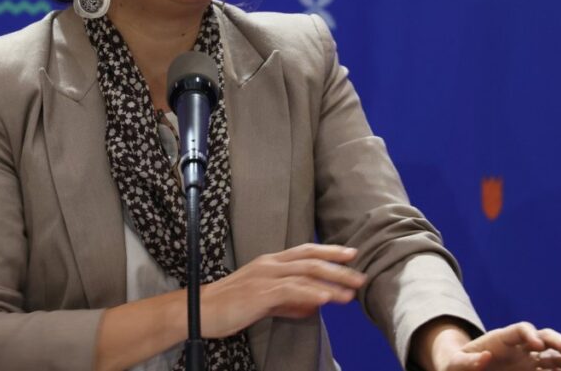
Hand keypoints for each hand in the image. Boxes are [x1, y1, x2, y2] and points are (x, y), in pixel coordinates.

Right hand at [200, 243, 366, 338]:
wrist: (199, 310)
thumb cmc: (229, 306)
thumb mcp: (264, 301)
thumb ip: (288, 301)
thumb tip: (312, 305)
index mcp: (270, 262)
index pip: (305, 252)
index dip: (329, 251)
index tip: (352, 254)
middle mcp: (270, 264)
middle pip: (311, 260)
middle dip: (338, 267)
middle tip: (361, 275)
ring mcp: (265, 276)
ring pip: (305, 273)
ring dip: (331, 282)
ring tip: (351, 292)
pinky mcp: (260, 292)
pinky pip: (291, 290)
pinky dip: (311, 293)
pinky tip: (326, 299)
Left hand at [437, 322, 560, 370]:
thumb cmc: (458, 366)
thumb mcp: (455, 364)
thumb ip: (467, 361)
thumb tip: (485, 357)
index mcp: (501, 339)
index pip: (520, 329)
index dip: (530, 334)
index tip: (536, 346)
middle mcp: (520, 347)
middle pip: (543, 337)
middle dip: (557, 340)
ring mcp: (530, 361)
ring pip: (553, 355)